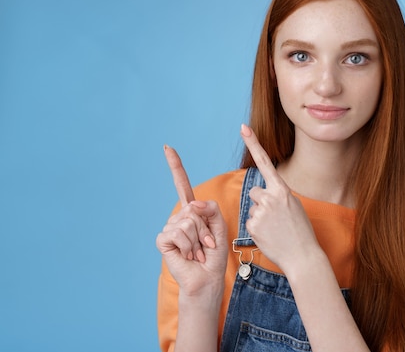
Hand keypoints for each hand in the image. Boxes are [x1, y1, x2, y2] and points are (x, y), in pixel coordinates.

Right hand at [156, 145, 227, 296]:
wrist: (207, 278)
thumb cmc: (214, 255)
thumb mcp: (220, 227)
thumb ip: (211, 210)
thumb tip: (191, 203)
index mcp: (192, 211)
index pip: (182, 185)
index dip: (175, 166)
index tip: (167, 147)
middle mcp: (179, 217)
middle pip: (193, 207)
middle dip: (206, 228)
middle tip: (207, 245)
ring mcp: (170, 228)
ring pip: (187, 221)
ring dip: (199, 240)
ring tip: (199, 252)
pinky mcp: (164, 240)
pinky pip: (178, 232)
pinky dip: (189, 246)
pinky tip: (189, 256)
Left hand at [240, 124, 320, 274]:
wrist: (303, 256)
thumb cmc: (301, 232)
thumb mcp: (295, 206)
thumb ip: (279, 196)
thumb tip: (263, 194)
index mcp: (283, 190)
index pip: (265, 162)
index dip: (253, 143)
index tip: (243, 127)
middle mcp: (270, 197)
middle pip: (255, 191)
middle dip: (261, 202)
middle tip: (275, 218)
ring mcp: (260, 212)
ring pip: (252, 207)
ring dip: (260, 216)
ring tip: (275, 228)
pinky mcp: (252, 226)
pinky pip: (250, 221)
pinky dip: (257, 229)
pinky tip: (270, 236)